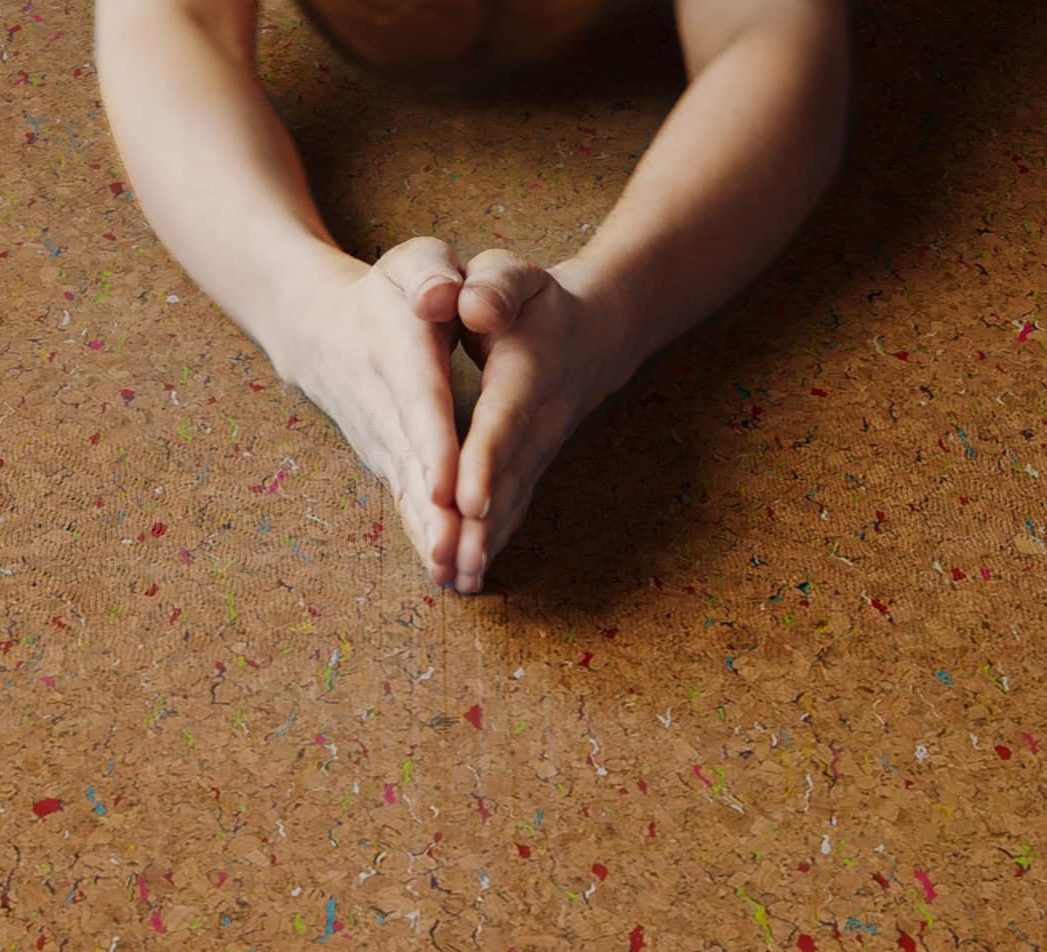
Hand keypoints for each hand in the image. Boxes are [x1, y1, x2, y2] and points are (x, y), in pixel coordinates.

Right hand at [274, 237, 468, 585]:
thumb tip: (441, 297)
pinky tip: (447, 575)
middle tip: (450, 553)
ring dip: (426, 537)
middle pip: (413, 466)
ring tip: (450, 575)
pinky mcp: (384, 465)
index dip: (432, 447)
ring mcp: (381, 444)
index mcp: (401, 357)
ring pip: (407, 495)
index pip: (419, 404)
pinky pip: (406, 506)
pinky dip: (423, 539)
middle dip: (432, 512)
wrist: (316, 330)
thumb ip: (430, 273)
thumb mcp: (410, 262)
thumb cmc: (381, 294)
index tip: (445, 487)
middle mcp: (386, 410)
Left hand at [450, 250, 627, 593]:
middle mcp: (538, 421)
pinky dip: (491, 543)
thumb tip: (471, 304)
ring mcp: (539, 451)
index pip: (504, 420)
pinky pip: (512, 509)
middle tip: (453, 562)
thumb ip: (493, 286)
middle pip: (507, 477)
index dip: (484, 459)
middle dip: (480, 522)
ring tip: (457, 580)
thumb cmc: (536, 301)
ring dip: (484, 543)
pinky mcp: (532, 469)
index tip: (465, 499)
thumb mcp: (512, 275)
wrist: (592, 333)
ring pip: (510, 502)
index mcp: (526, 371)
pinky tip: (468, 576)